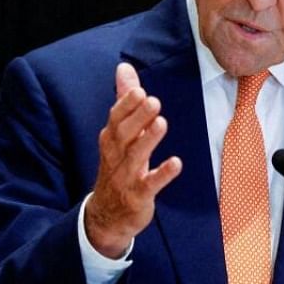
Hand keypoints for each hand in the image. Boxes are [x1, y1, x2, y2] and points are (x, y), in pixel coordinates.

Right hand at [84, 62, 182, 257]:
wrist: (106, 215)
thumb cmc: (117, 166)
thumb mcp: (119, 134)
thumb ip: (125, 101)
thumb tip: (124, 67)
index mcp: (111, 140)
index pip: (115, 119)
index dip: (126, 105)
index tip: (139, 89)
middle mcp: (115, 156)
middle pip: (124, 134)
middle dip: (137, 118)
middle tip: (153, 100)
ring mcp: (125, 177)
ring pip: (135, 156)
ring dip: (149, 140)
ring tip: (162, 123)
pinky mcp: (138, 196)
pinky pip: (150, 185)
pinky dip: (162, 174)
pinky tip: (176, 163)